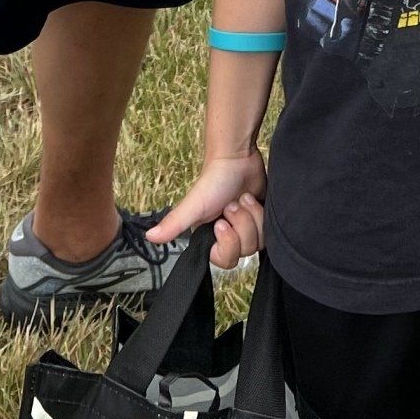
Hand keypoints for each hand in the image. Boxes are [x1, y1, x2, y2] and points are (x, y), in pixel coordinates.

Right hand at [148, 153, 266, 269]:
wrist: (237, 158)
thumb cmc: (213, 180)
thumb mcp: (193, 205)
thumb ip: (174, 223)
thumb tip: (149, 237)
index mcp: (211, 239)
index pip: (225, 260)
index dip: (228, 243)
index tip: (222, 222)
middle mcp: (230, 237)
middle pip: (245, 250)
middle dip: (241, 225)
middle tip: (233, 205)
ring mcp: (248, 229)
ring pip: (259, 241)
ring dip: (252, 216)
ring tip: (242, 198)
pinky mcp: (262, 221)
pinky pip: (270, 232)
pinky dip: (262, 214)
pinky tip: (254, 199)